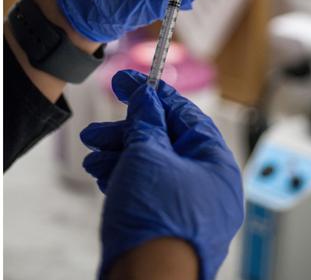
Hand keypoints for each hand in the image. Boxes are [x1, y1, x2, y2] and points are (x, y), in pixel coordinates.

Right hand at [80, 70, 243, 279]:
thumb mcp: (148, 154)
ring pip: (155, 169)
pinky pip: (150, 193)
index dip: (153, 95)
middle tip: (98, 130)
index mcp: (217, 163)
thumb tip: (147, 99)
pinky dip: (126, 180)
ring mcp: (191, 211)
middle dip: (128, 133)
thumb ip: (146, 121)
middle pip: (167, 143)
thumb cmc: (156, 219)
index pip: (186, 116)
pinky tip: (103, 175)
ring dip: (121, 156)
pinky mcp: (169, 229)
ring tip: (94, 156)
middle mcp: (210, 187)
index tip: (127, 82)